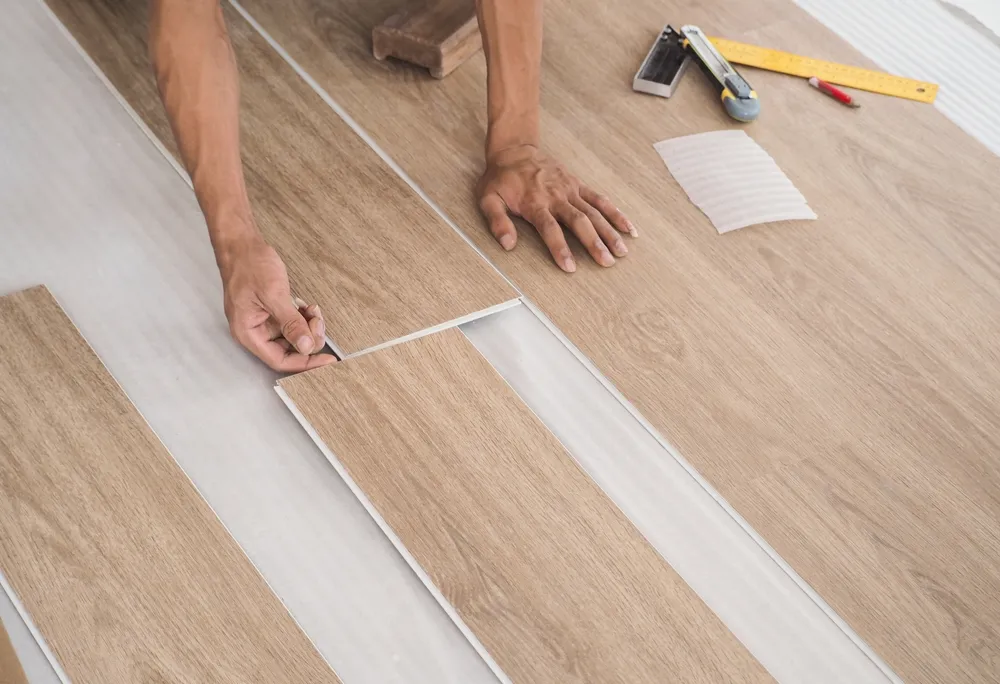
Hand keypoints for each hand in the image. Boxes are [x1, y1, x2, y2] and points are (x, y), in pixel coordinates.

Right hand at [218, 233, 335, 371]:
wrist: (242, 244)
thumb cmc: (249, 265)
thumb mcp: (273, 294)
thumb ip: (290, 323)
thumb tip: (305, 346)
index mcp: (248, 333)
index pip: (280, 360)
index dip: (305, 363)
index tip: (327, 360)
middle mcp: (254, 331)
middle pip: (289, 350)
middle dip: (308, 338)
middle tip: (318, 322)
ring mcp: (263, 322)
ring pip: (293, 336)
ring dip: (308, 327)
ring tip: (313, 311)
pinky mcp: (271, 312)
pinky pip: (292, 323)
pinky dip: (303, 317)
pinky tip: (308, 307)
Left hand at [477, 144, 636, 271]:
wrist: (515, 150)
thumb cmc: (500, 179)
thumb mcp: (488, 198)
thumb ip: (497, 221)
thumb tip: (507, 245)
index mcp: (535, 203)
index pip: (550, 228)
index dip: (560, 248)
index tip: (570, 267)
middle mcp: (556, 196)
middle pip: (578, 221)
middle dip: (593, 243)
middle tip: (606, 262)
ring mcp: (570, 190)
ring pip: (593, 212)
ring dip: (609, 232)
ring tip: (621, 252)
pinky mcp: (578, 185)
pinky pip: (600, 199)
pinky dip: (615, 214)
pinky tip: (628, 229)